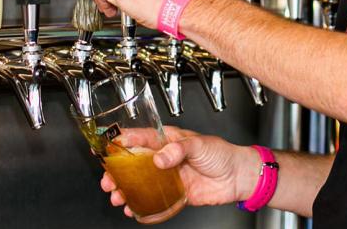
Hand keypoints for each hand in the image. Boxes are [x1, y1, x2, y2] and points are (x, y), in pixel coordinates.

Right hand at [100, 127, 260, 218]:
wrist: (237, 176)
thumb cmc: (222, 153)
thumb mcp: (200, 144)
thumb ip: (179, 149)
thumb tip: (160, 158)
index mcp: (169, 139)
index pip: (141, 138)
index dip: (123, 141)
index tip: (109, 147)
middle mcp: (165, 157)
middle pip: (134, 162)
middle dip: (118, 171)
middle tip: (108, 179)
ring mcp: (168, 176)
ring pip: (139, 182)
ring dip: (125, 189)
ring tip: (116, 195)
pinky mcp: (173, 192)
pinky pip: (152, 198)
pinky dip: (140, 203)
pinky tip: (131, 208)